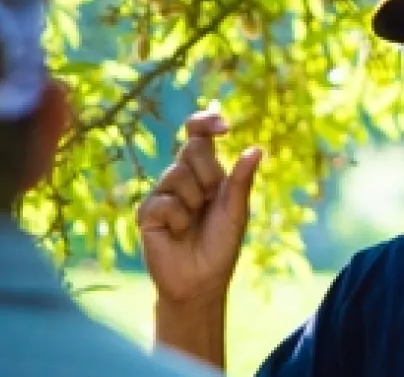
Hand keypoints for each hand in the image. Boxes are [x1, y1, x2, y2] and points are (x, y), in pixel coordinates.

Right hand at [137, 103, 263, 305]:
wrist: (201, 281)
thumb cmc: (221, 246)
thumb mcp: (236, 212)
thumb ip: (242, 180)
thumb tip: (257, 148)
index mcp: (206, 172)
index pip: (198, 135)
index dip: (205, 121)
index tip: (223, 126)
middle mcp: (182, 177)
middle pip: (192, 148)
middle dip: (209, 173)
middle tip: (210, 200)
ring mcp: (162, 193)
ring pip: (177, 174)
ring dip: (194, 201)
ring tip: (193, 223)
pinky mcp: (146, 212)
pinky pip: (164, 201)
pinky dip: (178, 219)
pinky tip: (178, 233)